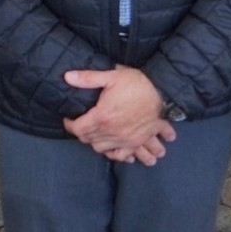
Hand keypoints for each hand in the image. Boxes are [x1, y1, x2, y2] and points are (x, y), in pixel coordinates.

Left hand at [61, 66, 175, 164]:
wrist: (163, 92)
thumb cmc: (137, 83)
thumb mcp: (112, 76)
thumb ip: (88, 78)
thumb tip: (67, 77)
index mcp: (102, 117)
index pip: (78, 129)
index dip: (70, 125)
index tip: (68, 119)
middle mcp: (112, 132)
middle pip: (89, 140)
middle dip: (83, 133)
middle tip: (82, 124)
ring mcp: (125, 139)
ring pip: (103, 150)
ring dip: (97, 144)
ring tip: (96, 137)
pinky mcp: (137, 142)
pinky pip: (122, 155)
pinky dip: (117, 154)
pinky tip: (115, 150)